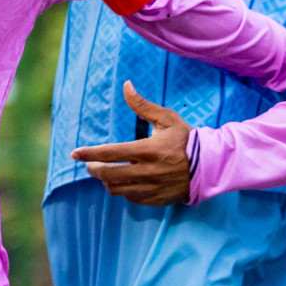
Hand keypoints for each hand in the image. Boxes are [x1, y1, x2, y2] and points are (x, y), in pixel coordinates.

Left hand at [70, 82, 193, 205]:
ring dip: (106, 181)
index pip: (110, 153)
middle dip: (93, 169)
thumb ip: (143, 105)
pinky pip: (131, 198)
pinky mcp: (157, 199)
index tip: (74, 153)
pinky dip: (122, 190)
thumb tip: (126, 85)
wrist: (210, 165)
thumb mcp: (167, 118)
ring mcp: (152, 188)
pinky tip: (122, 182)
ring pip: (117, 189)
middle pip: (108, 174)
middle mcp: (148, 171)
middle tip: (89, 164)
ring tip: (104, 172)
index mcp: (148, 150)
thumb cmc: (186, 139)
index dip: (89, 153)